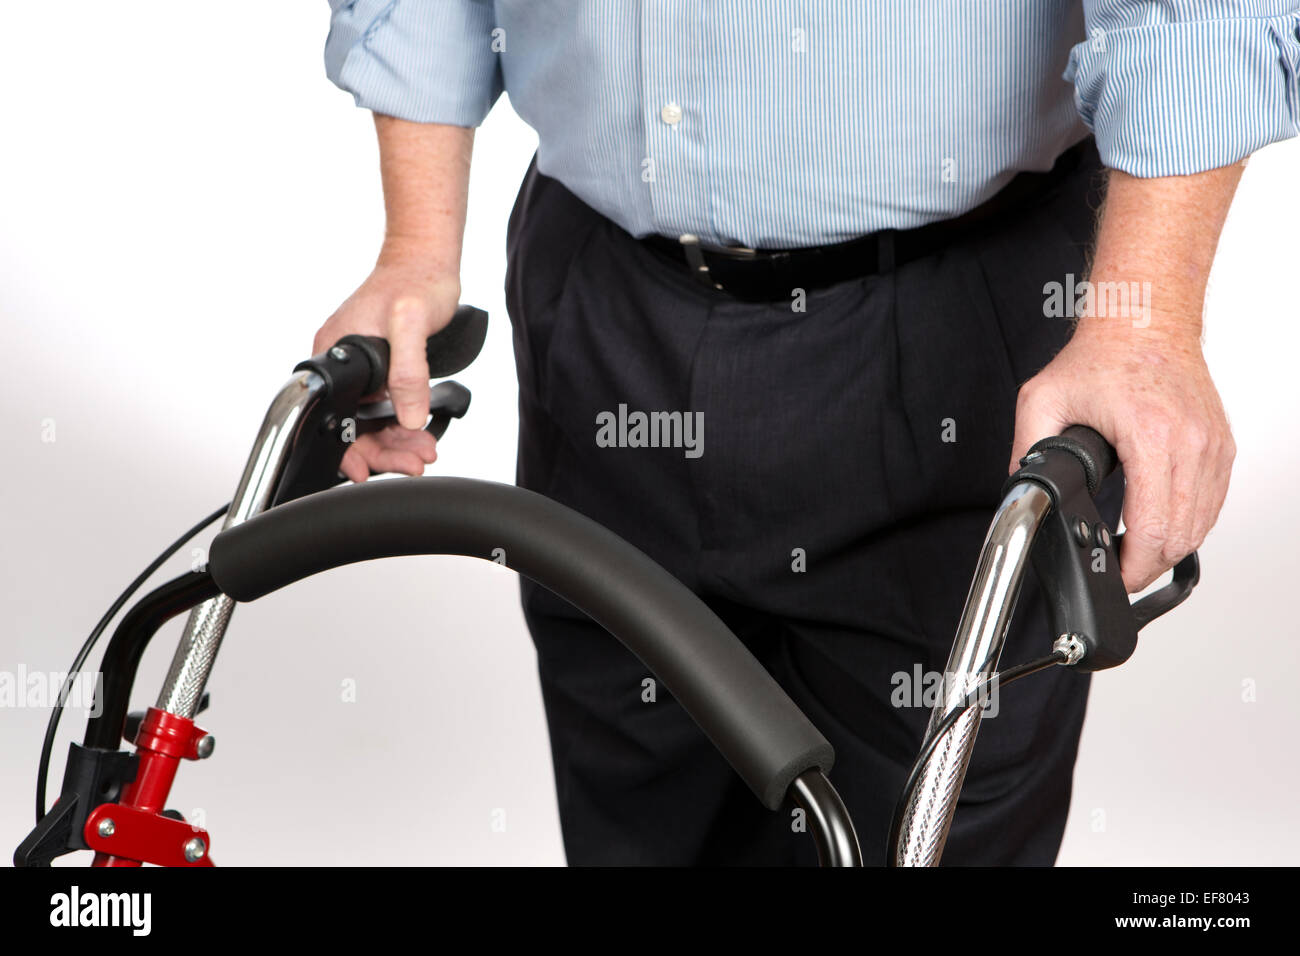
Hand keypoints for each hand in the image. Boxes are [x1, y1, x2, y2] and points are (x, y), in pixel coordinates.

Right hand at [313, 243, 460, 482]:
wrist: (428, 261)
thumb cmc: (415, 281)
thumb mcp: (411, 323)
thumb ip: (408, 371)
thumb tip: (408, 416)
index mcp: (336, 351)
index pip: (333, 415)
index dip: (348, 449)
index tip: (364, 472)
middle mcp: (344, 363)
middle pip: (353, 425)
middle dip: (382, 452)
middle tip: (414, 463)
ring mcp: (363, 368)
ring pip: (373, 421)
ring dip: (397, 442)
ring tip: (424, 452)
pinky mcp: (382, 369)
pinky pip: (387, 407)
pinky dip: (404, 424)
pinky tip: (421, 433)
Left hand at [1009, 317, 1234, 592]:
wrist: (1143, 319)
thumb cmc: (1101, 355)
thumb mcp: (1042, 400)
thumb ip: (1026, 450)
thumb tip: (1019, 490)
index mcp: (1150, 436)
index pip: (1153, 528)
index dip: (1132, 567)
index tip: (1113, 576)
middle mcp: (1190, 443)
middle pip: (1181, 536)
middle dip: (1148, 566)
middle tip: (1120, 572)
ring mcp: (1212, 445)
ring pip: (1202, 524)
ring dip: (1170, 547)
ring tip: (1137, 554)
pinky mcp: (1222, 446)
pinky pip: (1213, 502)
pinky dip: (1189, 522)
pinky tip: (1162, 525)